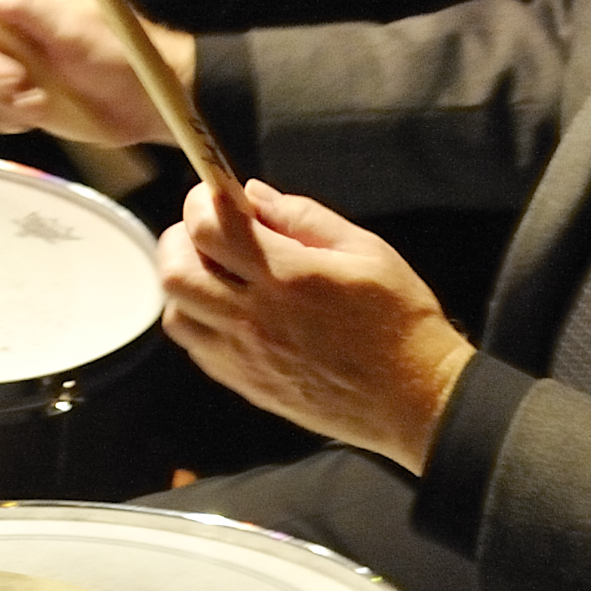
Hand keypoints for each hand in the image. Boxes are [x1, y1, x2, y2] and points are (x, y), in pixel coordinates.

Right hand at [0, 0, 185, 146]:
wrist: (149, 104)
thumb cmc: (123, 54)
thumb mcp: (74, 23)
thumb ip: (25, 4)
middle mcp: (18, 30)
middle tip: (13, 73)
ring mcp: (21, 65)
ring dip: (0, 93)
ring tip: (34, 95)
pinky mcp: (25, 99)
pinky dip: (10, 115)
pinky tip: (35, 113)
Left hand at [154, 180, 474, 473]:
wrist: (415, 399)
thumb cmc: (399, 319)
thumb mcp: (366, 250)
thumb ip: (303, 218)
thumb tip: (254, 195)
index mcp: (287, 277)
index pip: (209, 229)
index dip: (202, 200)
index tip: (215, 191)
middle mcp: (255, 319)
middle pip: (176, 272)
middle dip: (181, 239)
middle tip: (210, 230)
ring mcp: (245, 358)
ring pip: (177, 314)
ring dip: (187, 283)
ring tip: (218, 272)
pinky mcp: (247, 386)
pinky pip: (196, 348)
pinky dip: (199, 320)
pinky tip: (230, 309)